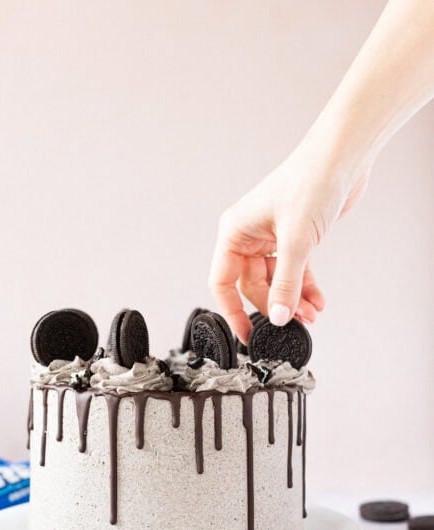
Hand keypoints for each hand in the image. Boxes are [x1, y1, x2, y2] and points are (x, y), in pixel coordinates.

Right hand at [209, 139, 370, 342]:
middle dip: (275, 305)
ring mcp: (271, 236)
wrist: (343, 157)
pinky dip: (304, 286)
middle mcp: (249, 235)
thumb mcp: (297, 241)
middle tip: (293, 322)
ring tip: (310, 314)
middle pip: (253, 286)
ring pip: (275, 280)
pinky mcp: (294, 236)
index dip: (232, 311)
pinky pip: (293, 271)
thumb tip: (278, 316)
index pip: (223, 282)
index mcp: (235, 232)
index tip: (246, 334)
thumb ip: (286, 283)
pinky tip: (316, 300)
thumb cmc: (311, 181)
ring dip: (293, 298)